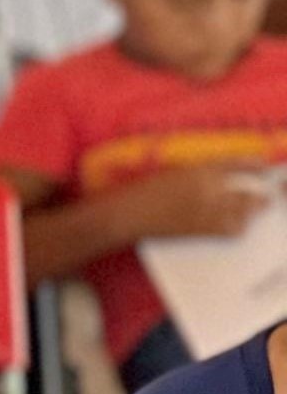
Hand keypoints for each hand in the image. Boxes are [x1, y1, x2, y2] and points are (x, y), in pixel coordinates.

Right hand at [129, 164, 268, 240]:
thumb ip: (198, 175)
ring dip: (250, 212)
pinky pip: (228, 230)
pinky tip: (238, 228)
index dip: (253, 164)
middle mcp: (207, 188)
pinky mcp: (199, 229)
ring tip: (254, 211)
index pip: (235, 163)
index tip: (264, 166)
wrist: (125, 215)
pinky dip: (236, 228)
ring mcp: (204, 210)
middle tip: (267, 197)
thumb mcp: (173, 174)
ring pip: (241, 213)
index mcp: (198, 169)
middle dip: (259, 195)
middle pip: (245, 191)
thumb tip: (224, 182)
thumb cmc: (143, 192)